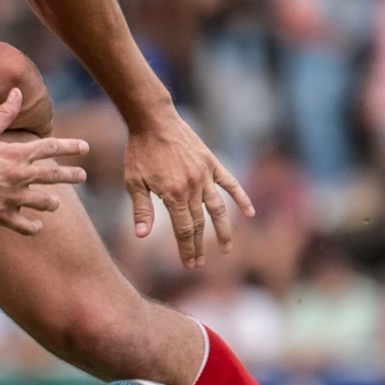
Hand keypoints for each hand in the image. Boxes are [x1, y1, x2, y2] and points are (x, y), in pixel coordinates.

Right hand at [0, 89, 88, 235]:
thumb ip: (3, 114)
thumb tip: (17, 92)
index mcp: (15, 153)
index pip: (51, 147)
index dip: (70, 146)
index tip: (85, 147)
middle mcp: (17, 176)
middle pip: (54, 175)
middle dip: (72, 175)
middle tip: (83, 176)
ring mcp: (11, 198)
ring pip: (45, 202)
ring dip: (52, 202)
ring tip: (54, 202)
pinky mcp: (1, 216)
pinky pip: (26, 226)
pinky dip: (34, 227)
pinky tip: (37, 225)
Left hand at [122, 107, 253, 266]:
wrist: (154, 120)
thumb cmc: (140, 151)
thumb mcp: (133, 182)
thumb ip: (141, 210)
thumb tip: (141, 237)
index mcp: (174, 195)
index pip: (184, 229)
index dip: (187, 249)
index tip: (190, 264)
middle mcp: (193, 187)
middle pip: (200, 224)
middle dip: (199, 246)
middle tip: (199, 264)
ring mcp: (205, 175)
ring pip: (218, 209)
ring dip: (224, 231)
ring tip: (228, 249)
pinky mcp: (212, 163)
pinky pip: (230, 183)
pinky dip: (241, 198)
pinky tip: (250, 212)